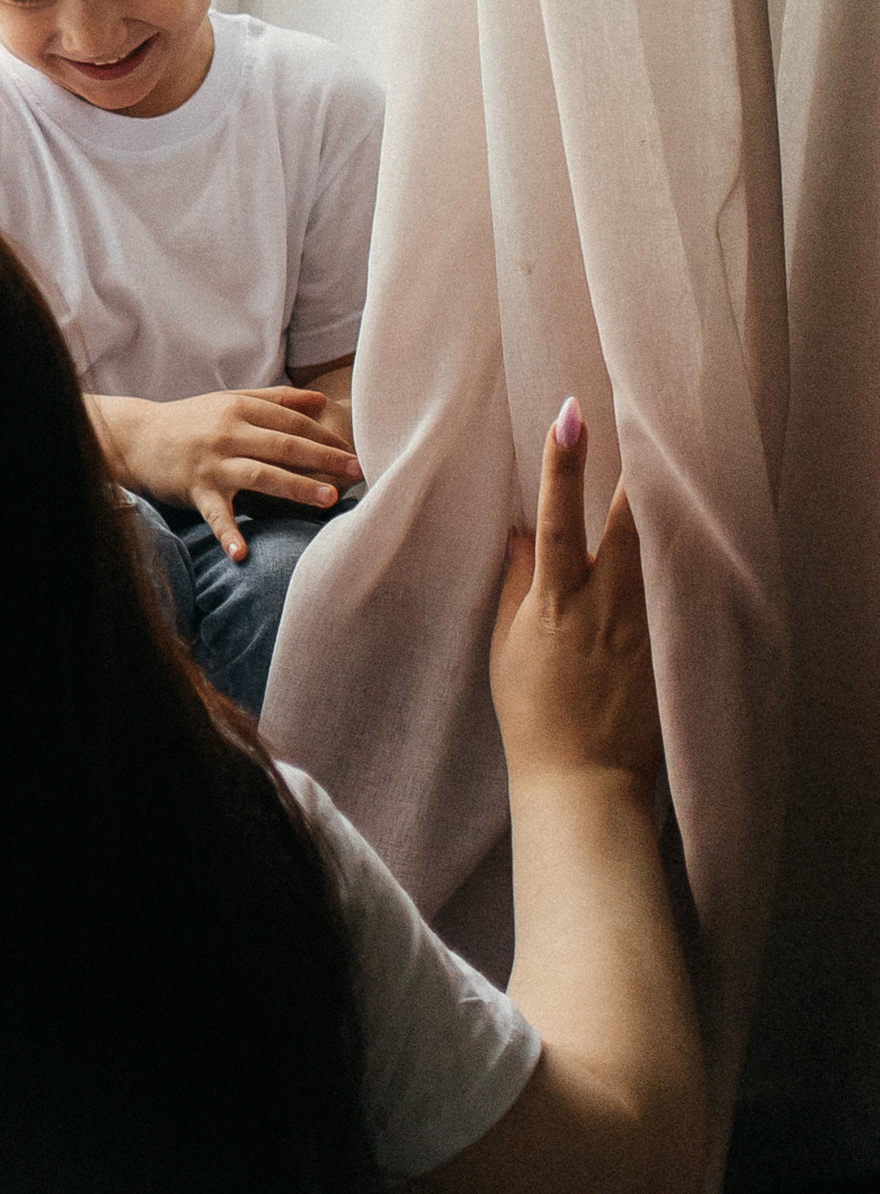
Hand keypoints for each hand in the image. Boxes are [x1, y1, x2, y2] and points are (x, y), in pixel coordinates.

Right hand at [105, 385, 363, 560]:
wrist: (137, 438)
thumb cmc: (191, 421)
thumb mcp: (230, 401)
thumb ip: (276, 399)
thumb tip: (322, 401)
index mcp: (239, 408)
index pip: (291, 421)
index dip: (324, 437)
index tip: (353, 453)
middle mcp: (228, 432)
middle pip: (284, 445)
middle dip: (324, 459)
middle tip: (357, 472)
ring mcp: (212, 462)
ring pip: (261, 474)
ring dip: (296, 487)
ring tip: (327, 499)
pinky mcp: (195, 489)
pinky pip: (216, 514)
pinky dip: (228, 534)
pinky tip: (243, 554)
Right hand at [491, 398, 663, 797]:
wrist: (584, 778)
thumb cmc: (533, 714)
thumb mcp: (506, 647)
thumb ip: (516, 584)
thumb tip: (521, 533)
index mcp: (555, 600)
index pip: (557, 515)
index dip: (562, 463)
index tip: (571, 414)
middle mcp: (604, 602)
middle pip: (627, 520)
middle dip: (636, 467)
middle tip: (651, 416)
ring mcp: (641, 623)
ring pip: (657, 548)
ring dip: (660, 504)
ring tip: (670, 461)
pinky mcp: (666, 644)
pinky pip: (672, 587)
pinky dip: (673, 557)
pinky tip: (686, 532)